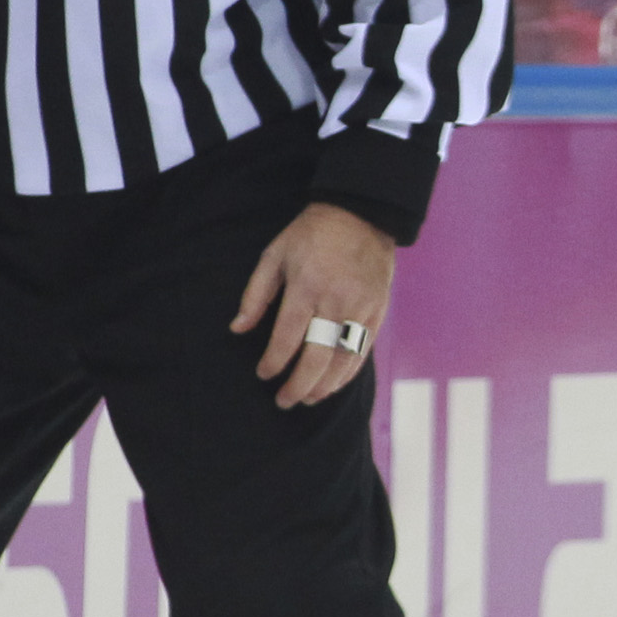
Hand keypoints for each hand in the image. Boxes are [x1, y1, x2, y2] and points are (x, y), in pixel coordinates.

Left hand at [232, 202, 395, 407]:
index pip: (288, 336)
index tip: (263, 374)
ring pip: (344, 359)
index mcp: (307, 285)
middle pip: (317, 356)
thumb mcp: (274, 255)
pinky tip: (332, 385)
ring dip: (324, 386)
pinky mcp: (378, 311)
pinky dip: (347, 373)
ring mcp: (361, 308)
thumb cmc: (311, 235)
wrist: (362, 214)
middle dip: (299, 384)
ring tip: (307, 399)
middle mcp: (336, 301)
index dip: (274, 361)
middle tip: (284, 401)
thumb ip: (256, 294)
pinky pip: (363, 351)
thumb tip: (238, 329)